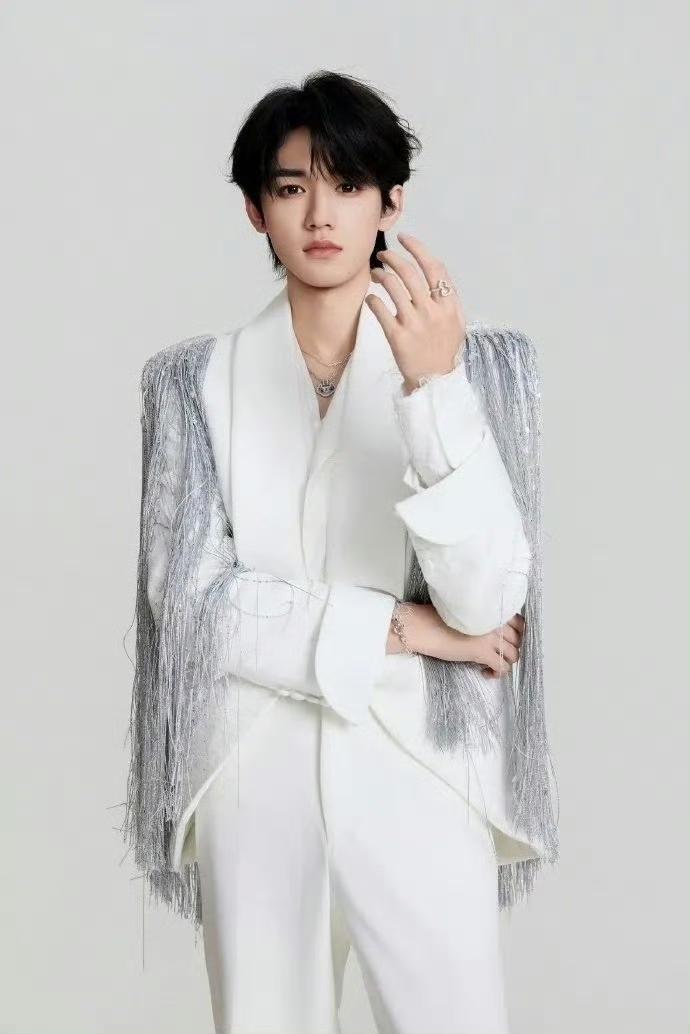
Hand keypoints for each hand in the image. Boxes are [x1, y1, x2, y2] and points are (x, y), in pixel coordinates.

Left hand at [364, 231, 467, 392]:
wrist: (436, 381)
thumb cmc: (444, 350)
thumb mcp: (455, 322)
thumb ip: (446, 297)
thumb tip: (433, 271)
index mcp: (449, 305)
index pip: (434, 267)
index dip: (418, 248)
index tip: (405, 238)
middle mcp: (432, 311)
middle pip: (410, 272)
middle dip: (394, 257)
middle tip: (383, 254)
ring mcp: (414, 324)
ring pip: (393, 286)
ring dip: (381, 274)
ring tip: (376, 273)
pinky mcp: (397, 337)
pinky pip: (380, 310)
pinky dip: (372, 299)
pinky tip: (370, 298)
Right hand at [388, 603, 524, 677]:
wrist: (422, 627)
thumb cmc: (437, 618)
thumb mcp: (466, 614)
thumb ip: (484, 618)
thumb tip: (494, 633)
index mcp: (491, 609)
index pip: (519, 622)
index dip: (516, 634)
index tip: (507, 641)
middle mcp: (495, 621)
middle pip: (518, 639)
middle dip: (511, 649)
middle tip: (498, 653)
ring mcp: (491, 637)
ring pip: (513, 654)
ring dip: (505, 662)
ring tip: (492, 664)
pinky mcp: (483, 652)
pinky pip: (502, 667)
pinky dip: (498, 673)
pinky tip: (486, 673)